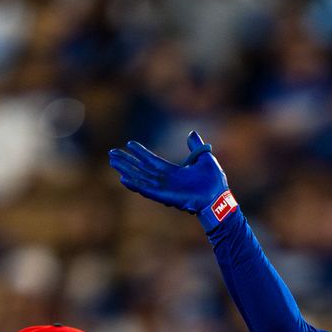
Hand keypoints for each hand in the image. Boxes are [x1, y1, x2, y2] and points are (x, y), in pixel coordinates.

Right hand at [108, 130, 228, 213]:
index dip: (141, 153)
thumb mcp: (205, 157)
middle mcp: (167, 181)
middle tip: (112, 154)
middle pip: (142, 170)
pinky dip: (136, 185)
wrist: (219, 197)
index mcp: (175, 173)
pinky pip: (148, 190)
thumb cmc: (215, 182)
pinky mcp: (166, 197)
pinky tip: (123, 180)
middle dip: (128, 162)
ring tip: (113, 163)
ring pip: (141, 178)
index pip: (153, 161)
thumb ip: (196, 146)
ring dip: (127, 171)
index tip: (129, 144)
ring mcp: (165, 190)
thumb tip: (191, 133)